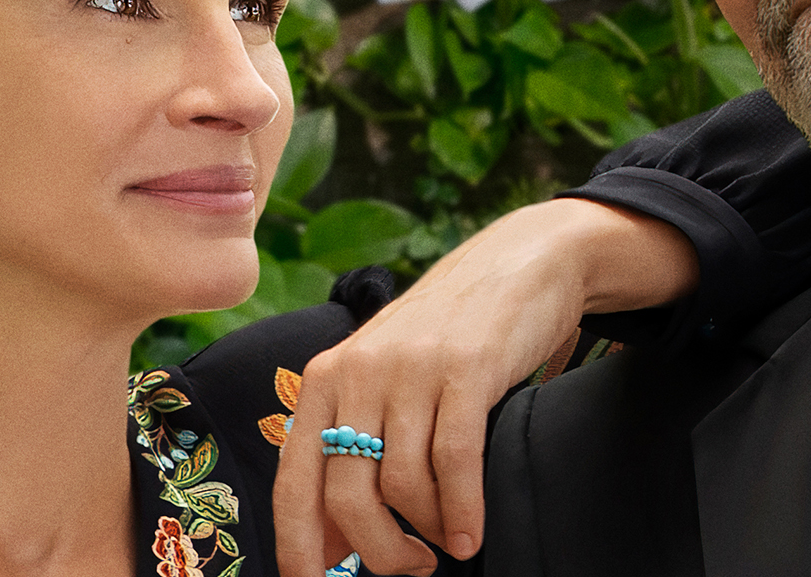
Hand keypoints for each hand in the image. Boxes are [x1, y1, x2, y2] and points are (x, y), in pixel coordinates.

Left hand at [273, 198, 698, 575]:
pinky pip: (453, 461)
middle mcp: (357, 373)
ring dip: (425, 534)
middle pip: (346, 496)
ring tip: (444, 548)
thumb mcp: (384, 380)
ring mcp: (410, 369)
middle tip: (407, 570)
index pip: (295, 483)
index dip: (300, 548)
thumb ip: (354, 446)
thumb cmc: (446, 338)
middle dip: (376, 553)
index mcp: (325, 381)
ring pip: (400, 486)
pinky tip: (470, 535)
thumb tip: (329, 543)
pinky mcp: (464, 368)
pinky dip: (461, 511)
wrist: (515, 264)